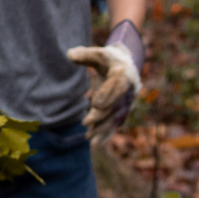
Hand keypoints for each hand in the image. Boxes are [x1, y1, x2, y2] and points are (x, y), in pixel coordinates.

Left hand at [65, 19, 145, 143]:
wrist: (125, 66)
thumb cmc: (108, 58)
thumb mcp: (97, 53)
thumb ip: (84, 54)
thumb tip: (69, 55)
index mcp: (123, 72)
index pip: (117, 84)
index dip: (108, 94)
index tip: (95, 104)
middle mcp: (129, 89)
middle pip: (115, 104)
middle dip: (101, 115)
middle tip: (85, 122)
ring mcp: (127, 101)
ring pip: (115, 116)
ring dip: (103, 128)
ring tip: (89, 138)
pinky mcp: (122, 110)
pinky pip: (114, 123)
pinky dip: (106, 133)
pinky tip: (95, 143)